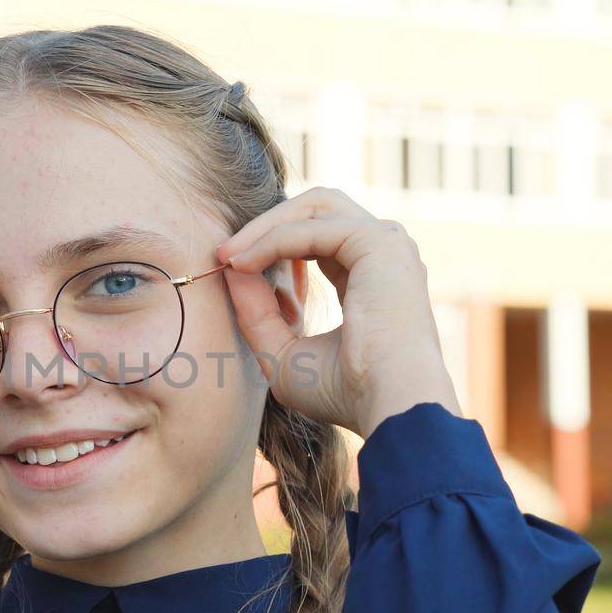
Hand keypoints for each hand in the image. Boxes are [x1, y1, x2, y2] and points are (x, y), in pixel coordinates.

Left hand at [215, 186, 461, 438]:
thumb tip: (229, 268)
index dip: (271, 245)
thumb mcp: (284, 353)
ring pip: (315, 207)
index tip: (232, 266)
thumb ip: (257, 313)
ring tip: (230, 255)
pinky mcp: (378, 242)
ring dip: (266, 226)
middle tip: (223, 253)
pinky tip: (244, 263)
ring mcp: (386, 243)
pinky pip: (312, 227)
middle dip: (266, 225)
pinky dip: (272, 240)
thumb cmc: (346, 393)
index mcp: (370, 277)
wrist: (388, 405)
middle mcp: (383, 254)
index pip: (316, 239)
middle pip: (317, 210)